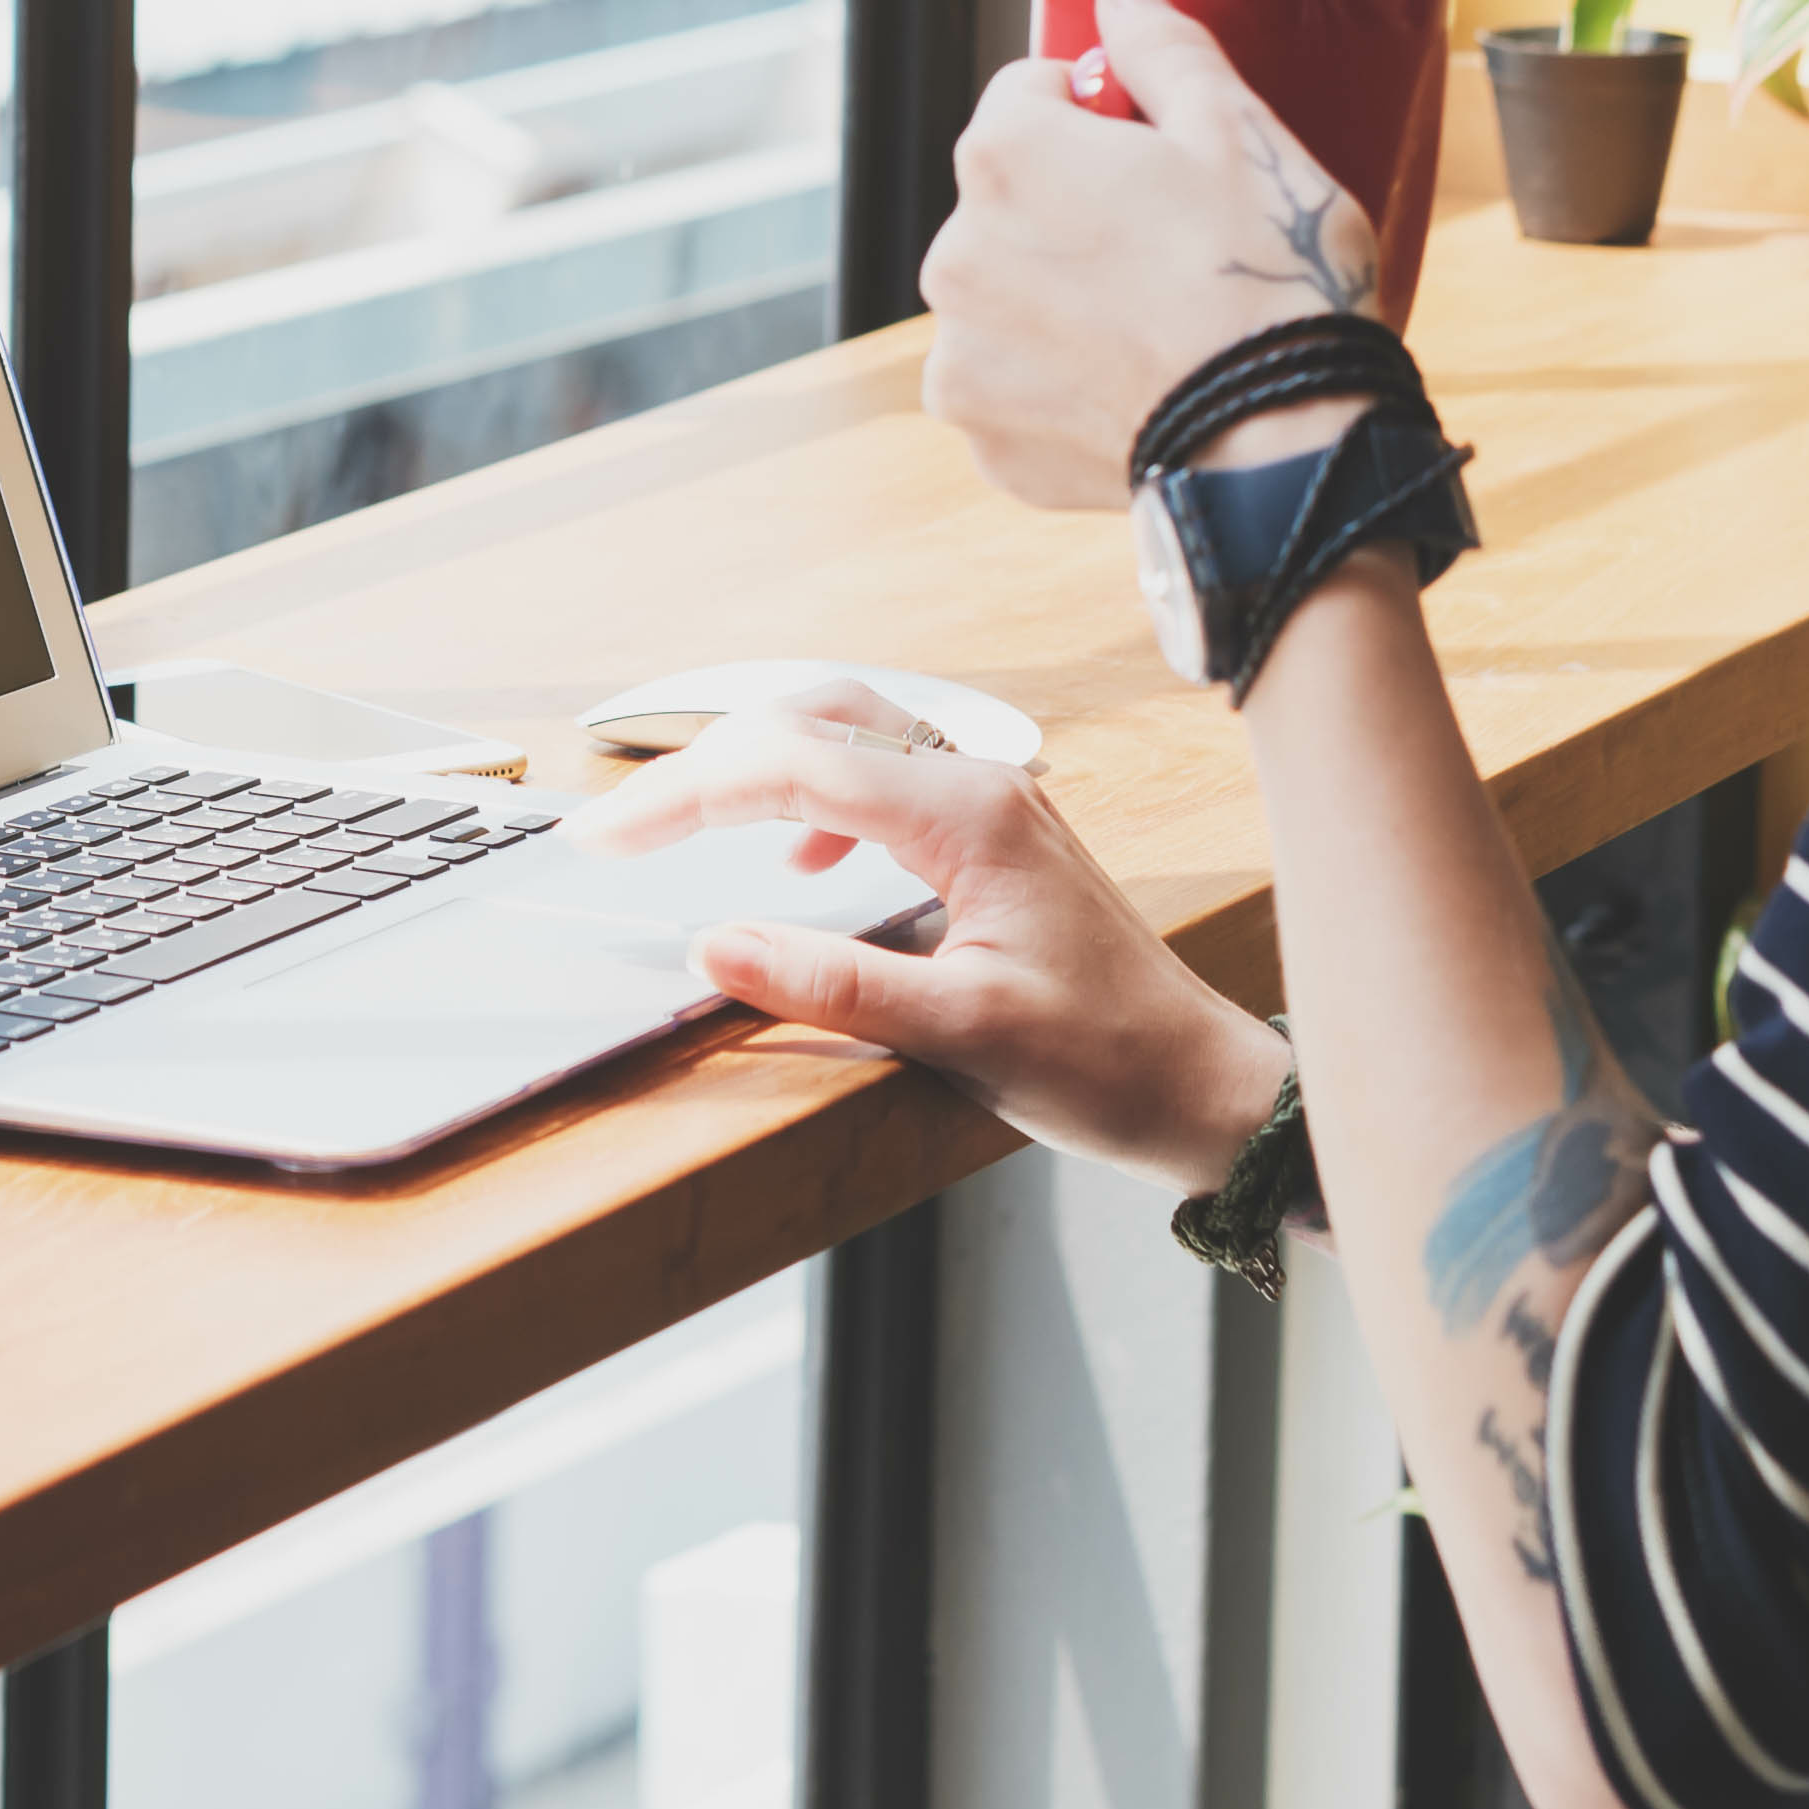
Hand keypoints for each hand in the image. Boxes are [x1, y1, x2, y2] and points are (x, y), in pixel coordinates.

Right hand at [569, 683, 1285, 1184]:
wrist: (1205, 1089)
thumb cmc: (1107, 1066)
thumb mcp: (962, 1034)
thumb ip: (834, 982)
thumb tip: (713, 944)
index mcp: (970, 816)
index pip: (792, 767)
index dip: (682, 795)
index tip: (604, 836)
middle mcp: (982, 785)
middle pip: (813, 719)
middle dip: (706, 762)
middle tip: (623, 826)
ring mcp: (994, 802)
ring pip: (849, 731)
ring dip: (759, 764)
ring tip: (689, 825)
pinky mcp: (997, 835)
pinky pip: (885, 773)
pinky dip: (816, 796)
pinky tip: (801, 867)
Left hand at [921, 0, 1386, 512]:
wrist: (1284, 454)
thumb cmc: (1272, 280)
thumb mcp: (1240, 131)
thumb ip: (1162, 45)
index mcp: (1003, 156)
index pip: (1032, 94)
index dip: (1105, 115)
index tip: (1162, 156)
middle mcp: (954, 253)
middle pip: (1013, 200)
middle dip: (1077, 210)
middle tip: (1177, 248)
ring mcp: (961, 355)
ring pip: (1012, 296)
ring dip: (1063, 299)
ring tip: (1162, 326)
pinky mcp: (984, 438)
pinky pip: (1018, 386)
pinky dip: (1064, 384)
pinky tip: (1138, 389)